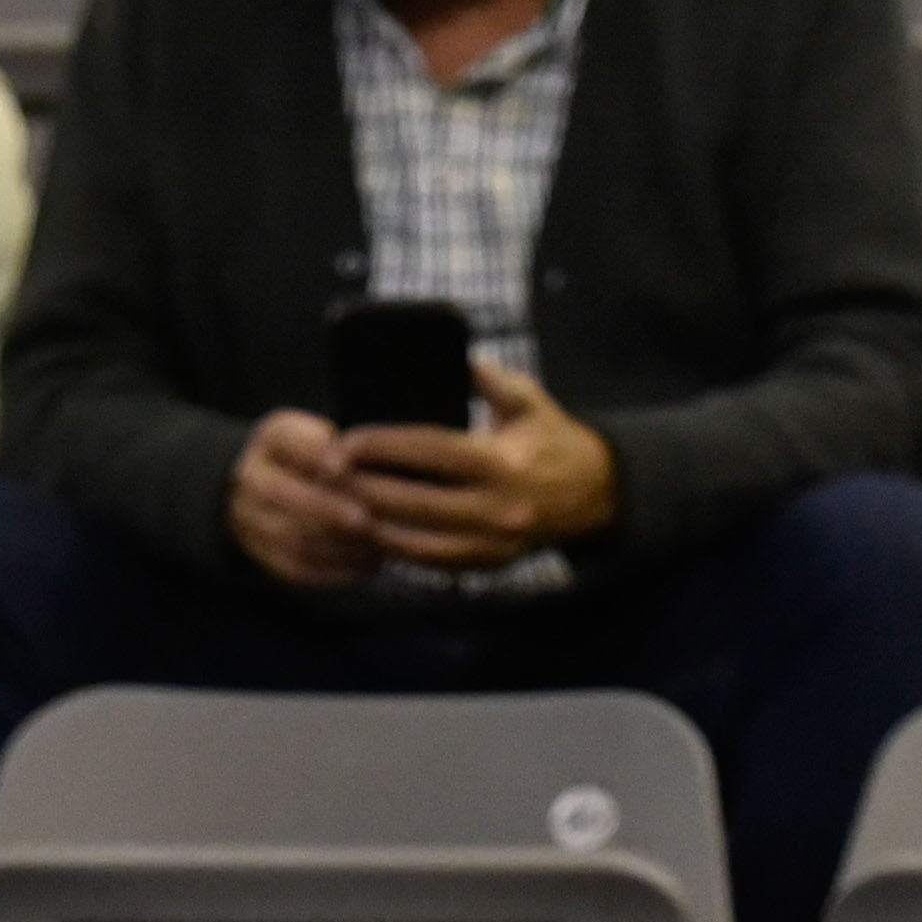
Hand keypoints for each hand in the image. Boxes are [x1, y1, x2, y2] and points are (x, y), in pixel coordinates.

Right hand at [224, 409, 381, 589]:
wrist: (270, 489)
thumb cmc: (312, 459)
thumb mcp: (322, 437)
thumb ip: (339, 447)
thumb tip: (354, 470)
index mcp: (271, 440)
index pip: (286, 441)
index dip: (313, 455)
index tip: (340, 467)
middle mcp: (251, 478)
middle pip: (280, 494)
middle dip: (325, 508)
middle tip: (365, 520)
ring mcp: (249, 519)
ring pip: (291, 536)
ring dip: (336, 544)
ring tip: (373, 546)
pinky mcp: (262, 554)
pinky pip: (296, 568)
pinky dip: (333, 570)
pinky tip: (363, 565)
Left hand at [339, 360, 616, 570]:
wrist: (594, 494)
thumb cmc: (550, 437)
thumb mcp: (526, 398)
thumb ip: (484, 376)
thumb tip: (445, 355)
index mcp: (503, 463)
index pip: (431, 451)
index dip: (384, 446)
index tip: (347, 439)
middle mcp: (498, 509)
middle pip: (416, 503)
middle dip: (365, 487)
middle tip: (328, 472)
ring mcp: (494, 545)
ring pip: (418, 542)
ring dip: (373, 524)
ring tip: (338, 503)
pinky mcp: (489, 566)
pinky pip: (434, 563)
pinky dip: (399, 548)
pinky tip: (372, 530)